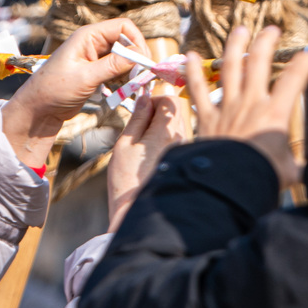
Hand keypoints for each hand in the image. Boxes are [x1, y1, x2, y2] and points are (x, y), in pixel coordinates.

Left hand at [2, 18, 148, 170]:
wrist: (39, 109)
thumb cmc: (55, 89)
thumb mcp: (86, 77)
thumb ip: (113, 66)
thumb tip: (139, 55)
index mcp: (88, 36)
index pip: (123, 27)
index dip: (137, 41)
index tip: (144, 60)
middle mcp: (93, 43)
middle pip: (126, 42)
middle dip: (136, 58)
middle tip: (142, 76)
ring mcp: (95, 58)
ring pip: (124, 58)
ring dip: (131, 71)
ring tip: (133, 86)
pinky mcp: (96, 72)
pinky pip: (117, 71)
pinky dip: (124, 79)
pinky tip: (123, 91)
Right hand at [106, 92, 188, 231]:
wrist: (137, 208)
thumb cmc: (127, 179)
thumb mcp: (125, 144)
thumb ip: (137, 118)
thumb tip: (144, 99)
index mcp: (166, 132)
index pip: (171, 100)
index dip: (155, 99)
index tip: (141, 110)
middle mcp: (180, 139)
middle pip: (176, 111)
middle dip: (157, 112)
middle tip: (139, 127)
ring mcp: (183, 150)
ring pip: (175, 125)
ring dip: (159, 126)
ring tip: (142, 144)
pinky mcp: (181, 160)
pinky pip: (175, 140)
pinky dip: (163, 139)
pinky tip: (149, 155)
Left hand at [186, 24, 307, 186]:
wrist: (227, 185)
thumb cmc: (261, 178)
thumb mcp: (291, 171)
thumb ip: (303, 165)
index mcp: (276, 114)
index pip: (295, 78)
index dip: (305, 62)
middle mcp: (252, 103)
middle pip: (259, 62)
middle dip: (266, 41)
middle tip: (271, 30)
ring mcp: (227, 107)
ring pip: (230, 67)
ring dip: (235, 46)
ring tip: (239, 31)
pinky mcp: (207, 118)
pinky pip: (199, 90)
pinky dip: (194, 72)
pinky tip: (191, 57)